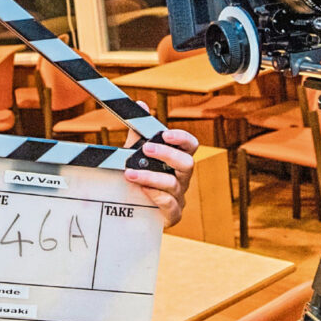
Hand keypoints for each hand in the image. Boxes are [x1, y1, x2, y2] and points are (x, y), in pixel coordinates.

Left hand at [124, 112, 196, 227]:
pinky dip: (157, 197)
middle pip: (187, 164)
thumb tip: (140, 104)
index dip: (182, 139)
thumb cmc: (140, 178)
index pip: (191, 146)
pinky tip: (142, 191)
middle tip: (146, 149)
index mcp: (177, 160)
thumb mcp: (135, 154)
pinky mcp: (172, 215)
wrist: (133, 211)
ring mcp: (180, 197)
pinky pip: (171, 207)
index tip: (166, 134)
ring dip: (151, 177)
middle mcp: (182, 178)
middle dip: (167, 155)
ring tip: (130, 174)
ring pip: (174, 185)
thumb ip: (139, 132)